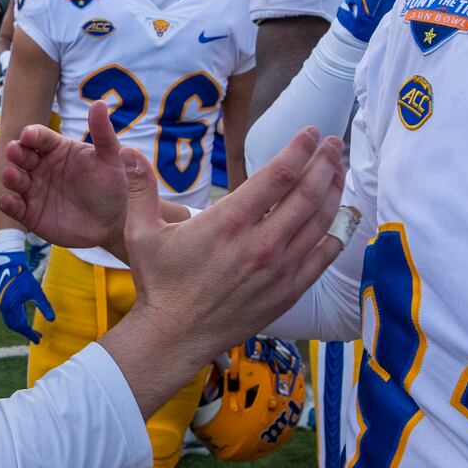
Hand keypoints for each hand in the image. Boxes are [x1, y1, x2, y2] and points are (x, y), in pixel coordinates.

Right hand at [0, 101, 130, 250]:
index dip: (32, 134)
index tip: (28, 135)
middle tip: (14, 151)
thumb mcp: (110, 159)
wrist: (113, 224)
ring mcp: (34, 190)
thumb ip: (103, 133)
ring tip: (12, 176)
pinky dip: (8, 204)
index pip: (39, 136)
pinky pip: (14, 207)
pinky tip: (8, 201)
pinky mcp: (30, 213)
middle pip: (21, 154)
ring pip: (14, 179)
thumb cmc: (112, 186)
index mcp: (57, 149)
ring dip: (10, 176)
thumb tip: (99, 103)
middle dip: (15, 151)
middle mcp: (41, 167)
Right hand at [0, 251, 54, 342]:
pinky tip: (25, 319)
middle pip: (14, 326)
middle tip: (38, 337)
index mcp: (11, 306)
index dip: (30, 334)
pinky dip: (16, 320)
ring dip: (20, 327)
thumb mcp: (36, 291)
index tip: (39, 340)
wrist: (9, 262)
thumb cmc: (24, 276)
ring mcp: (0, 304)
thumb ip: (44, 306)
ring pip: (10, 321)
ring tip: (32, 331)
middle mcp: (3, 307)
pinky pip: (8, 315)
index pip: (21, 325)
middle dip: (25, 333)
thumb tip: (53, 320)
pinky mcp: (0, 300)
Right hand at [102, 125, 346, 414]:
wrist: (175, 336)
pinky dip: (335, 233)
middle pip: (307, 193)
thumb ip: (140, 188)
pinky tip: (340, 217)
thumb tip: (127, 150)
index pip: (277, 175)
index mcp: (230, 222)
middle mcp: (261, 243)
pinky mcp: (288, 291)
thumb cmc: (160, 282)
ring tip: (339, 170)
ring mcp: (279, 269)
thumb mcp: (141, 231)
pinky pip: (322, 257)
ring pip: (319, 222)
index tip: (310, 132)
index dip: (299, 149)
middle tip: (334, 143)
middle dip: (325, 163)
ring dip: (333, 192)